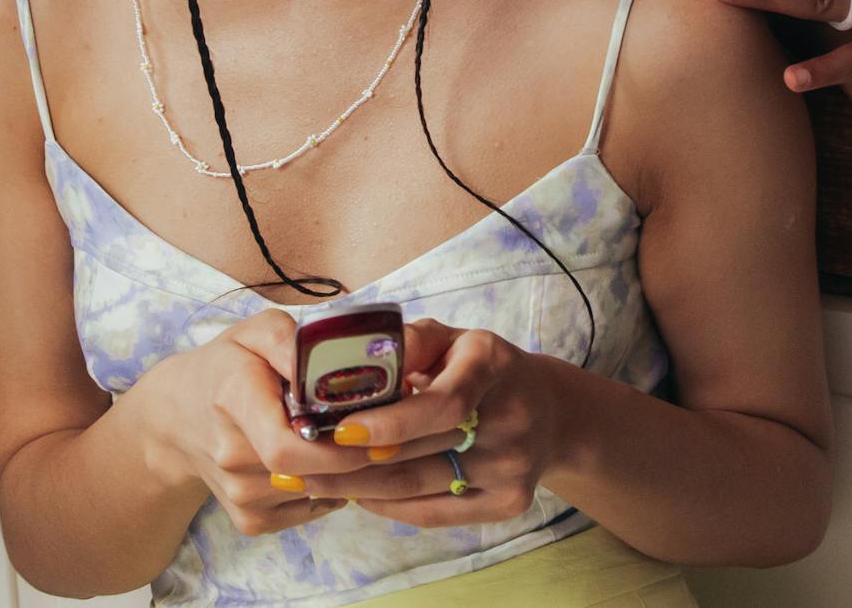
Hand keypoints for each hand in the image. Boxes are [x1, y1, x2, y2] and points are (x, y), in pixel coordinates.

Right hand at [130, 311, 359, 535]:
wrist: (177, 417)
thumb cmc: (225, 368)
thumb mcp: (254, 333)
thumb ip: (291, 343)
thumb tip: (331, 368)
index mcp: (234, 400)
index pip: (285, 447)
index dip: (335, 447)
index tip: (370, 430)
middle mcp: (231, 455)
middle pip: (309, 472)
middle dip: (352, 457)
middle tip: (379, 435)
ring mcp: (238, 494)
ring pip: (314, 492)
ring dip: (341, 473)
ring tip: (346, 441)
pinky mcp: (248, 520)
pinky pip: (307, 511)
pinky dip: (325, 491)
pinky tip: (321, 462)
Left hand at [307, 320, 554, 527]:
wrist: (550, 412)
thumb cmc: (480, 368)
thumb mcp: (451, 338)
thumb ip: (406, 342)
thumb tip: (355, 361)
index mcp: (492, 364)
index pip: (443, 404)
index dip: (390, 422)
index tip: (340, 431)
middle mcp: (511, 418)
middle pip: (422, 452)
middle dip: (353, 461)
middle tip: (301, 461)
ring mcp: (513, 467)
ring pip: (420, 486)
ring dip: (360, 487)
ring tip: (315, 480)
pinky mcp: (509, 503)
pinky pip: (436, 512)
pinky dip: (390, 506)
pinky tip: (358, 496)